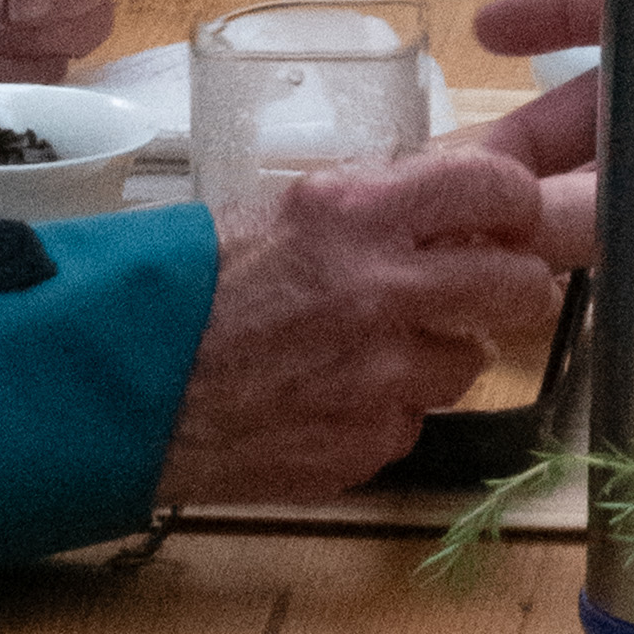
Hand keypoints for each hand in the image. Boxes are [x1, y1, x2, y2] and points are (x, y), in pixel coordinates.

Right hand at [162, 71, 599, 509]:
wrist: (114, 390)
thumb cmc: (178, 290)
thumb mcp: (273, 214)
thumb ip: (367, 207)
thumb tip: (444, 205)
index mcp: (352, 213)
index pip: (493, 188)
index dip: (512, 202)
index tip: (510, 215)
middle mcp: (378, 292)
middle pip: (518, 286)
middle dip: (509, 285)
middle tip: (484, 288)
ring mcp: (377, 379)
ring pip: (470, 363)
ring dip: (436, 354)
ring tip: (369, 349)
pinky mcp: (365, 445)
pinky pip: (412, 422)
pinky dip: (385, 411)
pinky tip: (327, 397)